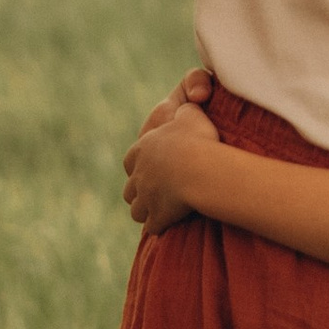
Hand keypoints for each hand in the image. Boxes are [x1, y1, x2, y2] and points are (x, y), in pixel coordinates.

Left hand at [122, 74, 220, 230]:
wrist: (198, 168)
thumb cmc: (196, 138)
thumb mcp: (191, 112)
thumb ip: (187, 108)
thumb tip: (192, 102)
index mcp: (142, 150)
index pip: (131, 159)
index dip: (140, 163)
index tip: (152, 166)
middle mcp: (138, 175)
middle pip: (130, 188)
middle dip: (140, 191)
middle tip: (156, 191)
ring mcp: (145, 199)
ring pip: (136, 209)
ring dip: (146, 210)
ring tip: (161, 210)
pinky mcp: (157, 218)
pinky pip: (153, 226)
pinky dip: (160, 225)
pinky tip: (171, 224)